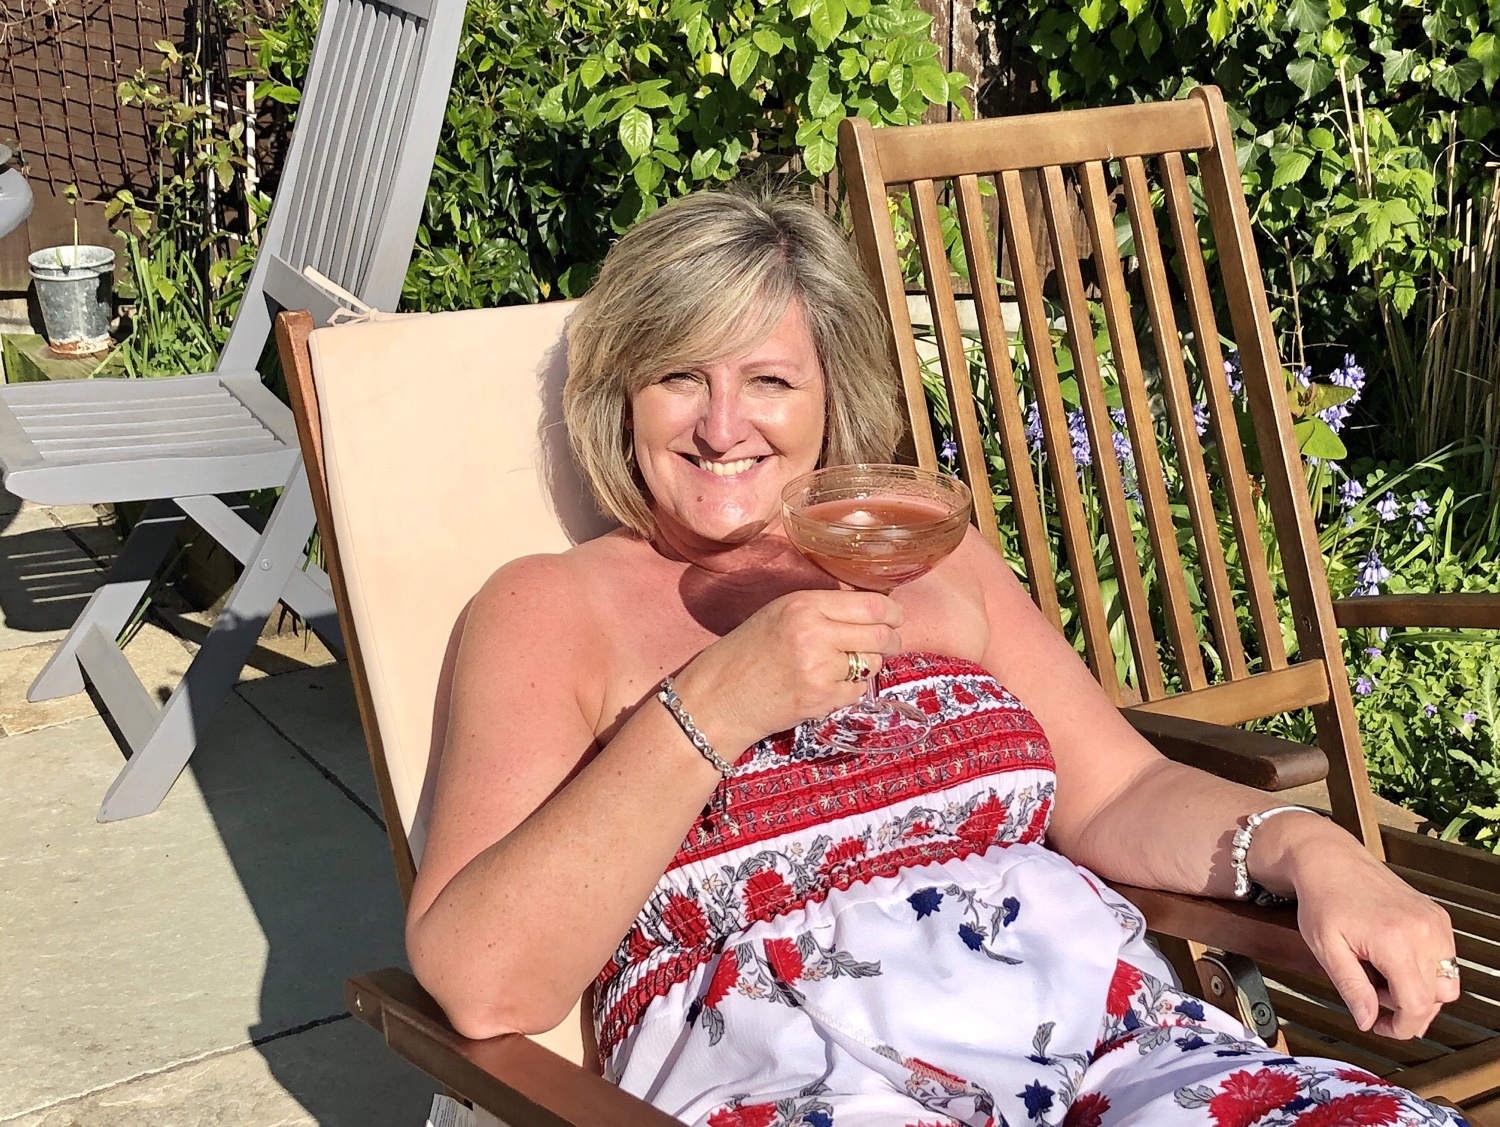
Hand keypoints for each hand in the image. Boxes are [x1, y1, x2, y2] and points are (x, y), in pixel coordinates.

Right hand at [671, 589, 903, 753]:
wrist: (718, 698)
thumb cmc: (746, 653)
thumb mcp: (779, 614)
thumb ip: (822, 609)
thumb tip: (872, 611)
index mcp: (804, 605)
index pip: (872, 604)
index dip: (893, 612)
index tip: (896, 617)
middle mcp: (815, 633)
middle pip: (881, 634)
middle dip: (891, 640)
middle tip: (888, 643)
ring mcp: (820, 669)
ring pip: (873, 664)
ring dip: (868, 666)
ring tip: (842, 667)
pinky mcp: (821, 700)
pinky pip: (857, 691)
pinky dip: (849, 690)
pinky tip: (825, 687)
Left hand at [1291, 843, 1458, 1038]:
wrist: (1329, 859)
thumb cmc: (1323, 898)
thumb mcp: (1326, 948)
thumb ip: (1351, 988)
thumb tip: (1367, 1021)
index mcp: (1395, 941)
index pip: (1417, 1005)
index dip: (1402, 1027)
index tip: (1383, 1028)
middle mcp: (1423, 931)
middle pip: (1437, 998)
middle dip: (1408, 1010)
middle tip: (1374, 1001)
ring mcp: (1435, 922)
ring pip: (1447, 981)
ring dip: (1421, 992)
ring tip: (1383, 978)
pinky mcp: (1438, 916)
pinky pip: (1446, 959)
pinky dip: (1426, 970)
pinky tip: (1395, 961)